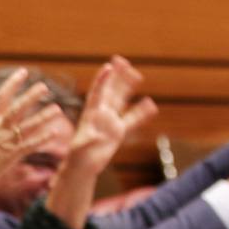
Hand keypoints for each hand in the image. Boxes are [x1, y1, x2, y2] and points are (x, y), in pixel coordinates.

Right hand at [0, 68, 68, 191]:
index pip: (1, 98)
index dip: (12, 84)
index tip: (23, 72)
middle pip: (16, 109)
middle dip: (30, 97)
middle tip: (44, 86)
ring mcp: (5, 142)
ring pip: (27, 127)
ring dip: (42, 118)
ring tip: (57, 109)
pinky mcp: (11, 156)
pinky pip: (30, 145)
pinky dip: (42, 139)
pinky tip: (55, 133)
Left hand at [66, 56, 157, 176]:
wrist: (82, 167)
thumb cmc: (77, 158)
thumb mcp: (81, 149)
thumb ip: (88, 141)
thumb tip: (93, 138)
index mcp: (90, 116)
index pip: (97, 94)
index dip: (102, 80)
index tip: (108, 66)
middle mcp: (101, 115)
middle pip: (111, 92)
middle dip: (116, 77)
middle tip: (122, 60)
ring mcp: (110, 122)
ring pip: (122, 101)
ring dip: (128, 88)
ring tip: (138, 75)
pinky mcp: (118, 132)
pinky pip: (132, 119)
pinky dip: (141, 112)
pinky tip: (151, 103)